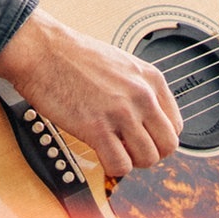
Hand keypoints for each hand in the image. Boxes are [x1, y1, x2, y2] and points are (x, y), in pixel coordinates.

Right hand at [0, 8, 181, 176]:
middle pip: (168, 146)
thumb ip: (139, 89)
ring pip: (148, 159)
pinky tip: (100, 153)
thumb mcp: (121, 64)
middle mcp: (142, 96)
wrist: (43, 51)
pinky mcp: (97, 128)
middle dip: (150, 153)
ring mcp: (121, 112)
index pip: (176, 125)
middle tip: (129, 148)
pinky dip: (112, 167)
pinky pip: (120, 165)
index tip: (141, 137)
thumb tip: (144, 119)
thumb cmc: (73, 56)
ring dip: (131, 161)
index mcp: (151, 79)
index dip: (158, 137)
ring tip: (113, 150)